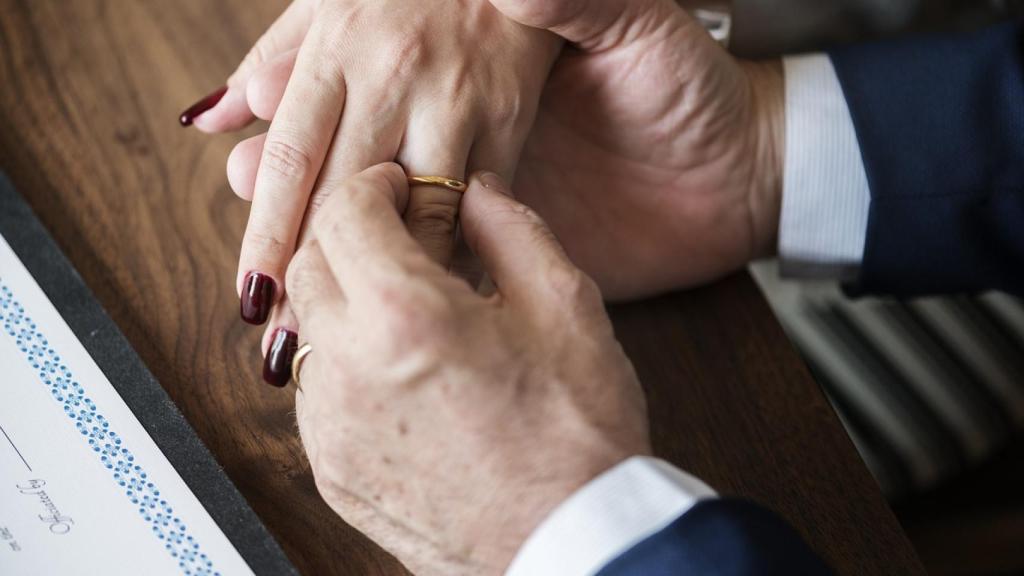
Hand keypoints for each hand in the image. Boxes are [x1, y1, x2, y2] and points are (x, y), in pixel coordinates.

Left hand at [180, 0, 560, 382]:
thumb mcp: (327, 3)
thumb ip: (266, 62)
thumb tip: (209, 122)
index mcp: (340, 51)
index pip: (291, 157)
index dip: (267, 234)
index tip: (252, 297)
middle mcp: (394, 78)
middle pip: (345, 197)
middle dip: (317, 275)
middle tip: (292, 342)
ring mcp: (454, 104)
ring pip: (418, 211)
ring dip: (388, 277)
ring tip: (359, 337)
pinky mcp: (506, 123)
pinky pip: (476, 204)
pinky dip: (454, 254)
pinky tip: (433, 299)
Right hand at [229, 0, 784, 300]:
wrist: (747, 164)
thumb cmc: (694, 83)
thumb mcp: (640, 26)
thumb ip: (578, 2)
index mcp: (475, 64)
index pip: (368, 88)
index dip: (313, 119)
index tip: (256, 147)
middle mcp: (460, 120)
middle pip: (352, 150)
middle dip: (291, 186)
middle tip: (243, 210)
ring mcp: (478, 182)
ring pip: (378, 207)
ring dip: (318, 233)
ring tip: (268, 263)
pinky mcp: (508, 238)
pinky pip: (438, 260)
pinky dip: (389, 280)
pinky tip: (337, 297)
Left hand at [287, 164, 649, 574]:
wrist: (570, 542)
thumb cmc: (578, 434)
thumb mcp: (566, 307)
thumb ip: (511, 229)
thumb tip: (475, 194)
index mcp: (408, 316)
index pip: (345, 212)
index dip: (373, 186)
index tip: (398, 188)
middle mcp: (351, 370)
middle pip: (309, 265)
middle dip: (347, 236)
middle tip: (399, 240)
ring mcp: (332, 429)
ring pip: (306, 330)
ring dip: (343, 302)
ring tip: (406, 311)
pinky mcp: (332, 472)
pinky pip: (314, 394)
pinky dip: (344, 365)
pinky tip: (398, 370)